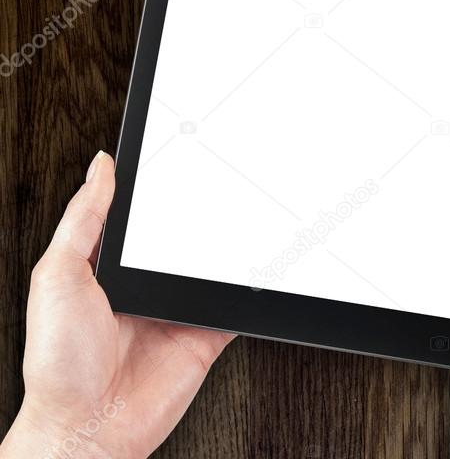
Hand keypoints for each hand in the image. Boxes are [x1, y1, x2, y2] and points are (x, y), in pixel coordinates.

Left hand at [1, 152, 232, 458]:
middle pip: (182, 238)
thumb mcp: (58, 276)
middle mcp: (144, 287)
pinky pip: (235, 305)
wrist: (89, 428)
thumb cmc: (58, 364)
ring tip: (242, 222)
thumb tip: (100, 169)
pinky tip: (255, 272)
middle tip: (219, 185)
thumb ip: (84, 221)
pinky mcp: (205, 335)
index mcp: (106, 269)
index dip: (151, 189)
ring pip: (212, 267)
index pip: (136, 217)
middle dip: (199, 216)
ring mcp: (177, 310)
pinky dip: (249, 290)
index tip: (169, 158)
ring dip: (227, 250)